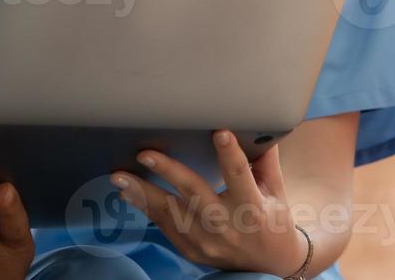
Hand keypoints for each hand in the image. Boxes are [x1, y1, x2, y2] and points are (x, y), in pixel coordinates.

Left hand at [110, 130, 307, 277]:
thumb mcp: (275, 192)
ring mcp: (206, 240)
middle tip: (145, 154)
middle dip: (169, 173)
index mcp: (252, 207)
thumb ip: (265, 161)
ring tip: (119, 176)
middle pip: (195, 195)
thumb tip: (258, 127)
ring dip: (143, 193)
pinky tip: (126, 192)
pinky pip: (163, 226)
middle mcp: (227, 225)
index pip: (239, 176)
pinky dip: (144, 208)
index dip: (230, 154)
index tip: (219, 132)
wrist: (270, 266)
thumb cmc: (272, 221)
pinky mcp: (190, 250)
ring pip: (170, 214)